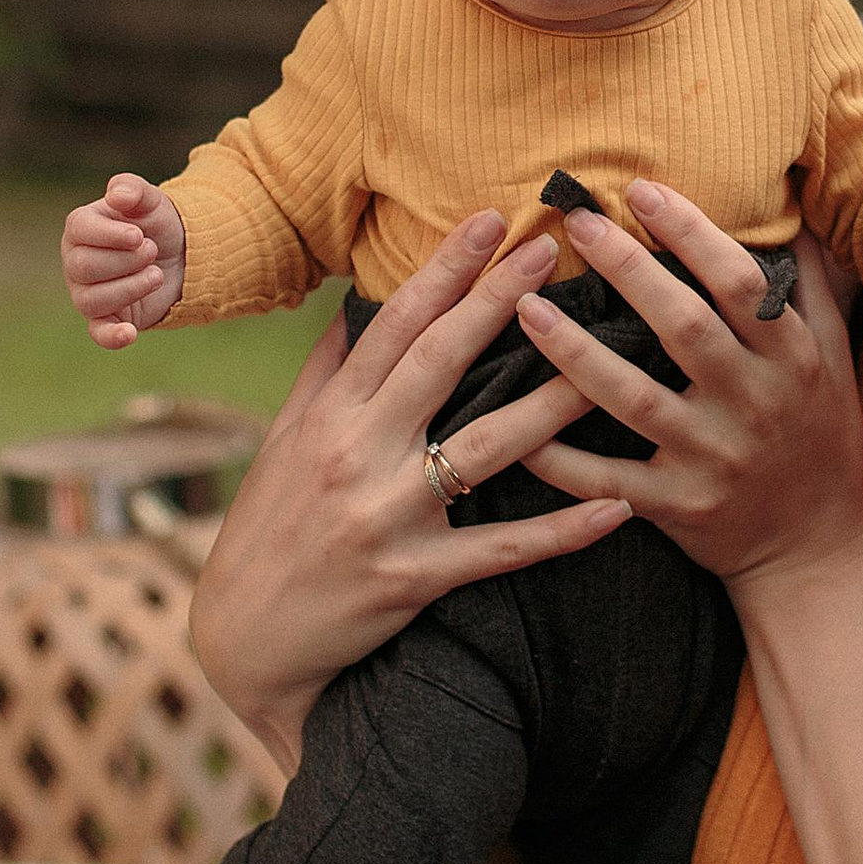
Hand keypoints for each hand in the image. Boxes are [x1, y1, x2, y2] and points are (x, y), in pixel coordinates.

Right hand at [63, 174, 184, 348]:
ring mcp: (87, 292)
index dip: (111, 235)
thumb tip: (116, 196)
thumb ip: (132, 189)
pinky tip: (130, 333)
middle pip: (85, 267)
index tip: (139, 235)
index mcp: (80, 228)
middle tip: (153, 250)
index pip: (80, 231)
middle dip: (127, 260)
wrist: (181, 252)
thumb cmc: (156, 222)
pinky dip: (112, 336)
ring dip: (132, 287)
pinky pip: (98, 333)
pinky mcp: (107, 318)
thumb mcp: (149, 199)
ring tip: (156, 274)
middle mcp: (76, 261)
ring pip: (92, 300)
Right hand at [185, 218, 628, 754]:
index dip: (443, 270)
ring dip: (550, 402)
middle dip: (496, 301)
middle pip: (438, 364)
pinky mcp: (415, 578)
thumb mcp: (285, 442)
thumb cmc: (268, 530)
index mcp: (330, 418)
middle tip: (548, 249)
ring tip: (607, 360)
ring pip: (484, 449)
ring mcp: (388, 518)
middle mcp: (357, 457)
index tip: (489, 221)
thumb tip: (355, 303)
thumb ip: (325, 373)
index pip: (393, 327)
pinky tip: (618, 506)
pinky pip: (502, 549)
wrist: (244, 642)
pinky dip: (562, 530)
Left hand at [512, 181, 862, 588]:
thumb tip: (792, 210)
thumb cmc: (822, 435)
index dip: (690, 231)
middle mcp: (753, 404)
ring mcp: (713, 459)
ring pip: (633, 398)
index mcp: (791, 358)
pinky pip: (607, 480)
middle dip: (626, 268)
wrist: (818, 548)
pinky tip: (517, 424)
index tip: (642, 189)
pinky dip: (560, 458)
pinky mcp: (678, 506)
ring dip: (574, 352)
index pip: (738, 282)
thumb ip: (811, 285)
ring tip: (525, 307)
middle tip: (576, 221)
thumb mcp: (835, 356)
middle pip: (682, 326)